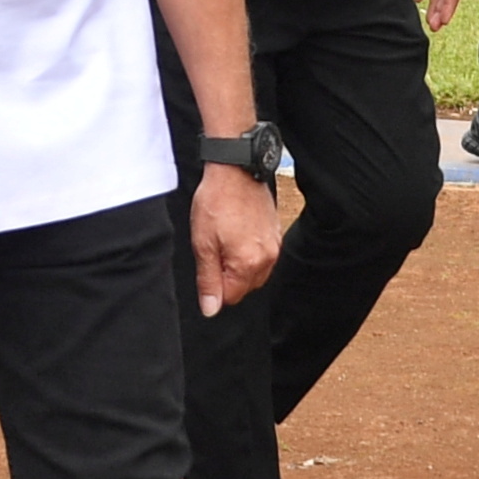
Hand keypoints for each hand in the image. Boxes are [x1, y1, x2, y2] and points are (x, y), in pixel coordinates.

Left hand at [189, 159, 283, 316]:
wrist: (235, 170)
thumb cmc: (217, 202)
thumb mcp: (202, 243)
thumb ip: (208, 279)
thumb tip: (210, 308)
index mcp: (248, 264)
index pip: (230, 297)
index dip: (213, 285)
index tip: (207, 262)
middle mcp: (267, 259)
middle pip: (244, 287)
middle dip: (226, 275)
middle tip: (214, 247)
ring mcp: (274, 246)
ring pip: (253, 272)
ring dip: (237, 264)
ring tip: (225, 237)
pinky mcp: (275, 234)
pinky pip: (261, 256)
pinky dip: (248, 251)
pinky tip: (236, 232)